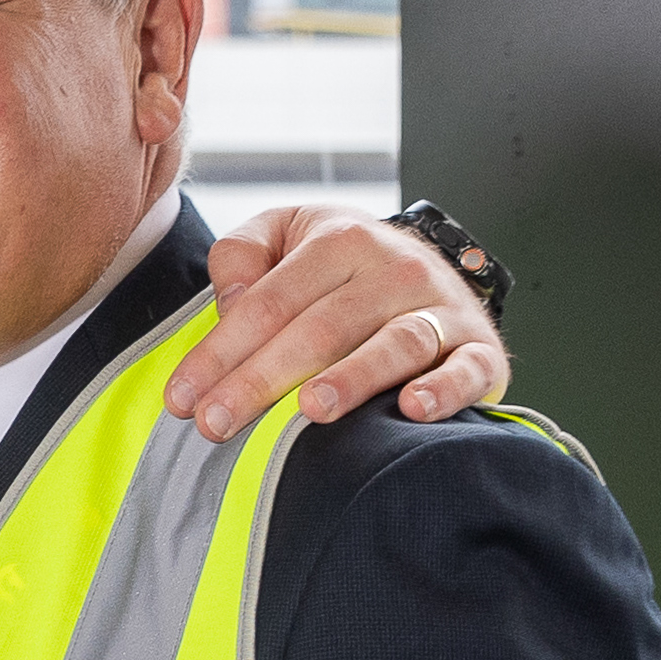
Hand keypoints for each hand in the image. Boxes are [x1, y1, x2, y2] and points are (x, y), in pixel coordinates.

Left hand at [170, 208, 503, 434]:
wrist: (435, 268)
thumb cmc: (340, 266)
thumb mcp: (287, 235)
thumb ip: (244, 253)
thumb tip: (230, 300)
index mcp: (340, 240)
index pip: (268, 302)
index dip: (219, 351)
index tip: (180, 400)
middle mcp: (395, 268)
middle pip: (320, 329)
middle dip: (262, 379)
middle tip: (216, 424)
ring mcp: (441, 308)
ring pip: (394, 344)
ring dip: (352, 379)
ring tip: (311, 410)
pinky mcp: (480, 348)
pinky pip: (468, 369)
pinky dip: (444, 389)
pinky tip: (412, 409)